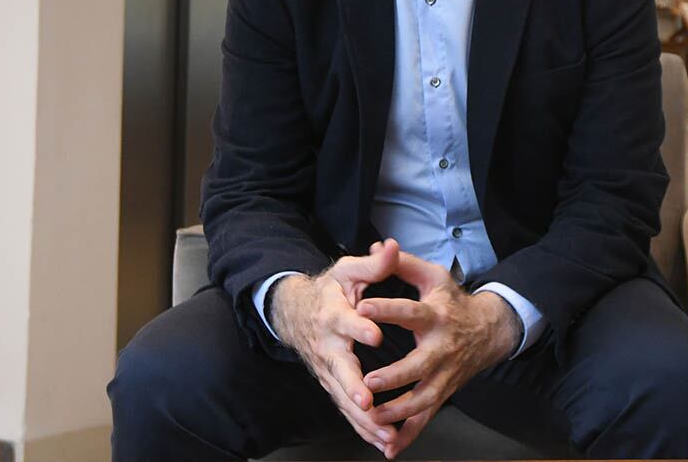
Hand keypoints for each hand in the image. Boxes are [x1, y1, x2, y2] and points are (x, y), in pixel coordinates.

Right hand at [270, 238, 401, 455]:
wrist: (296, 312)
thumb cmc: (330, 289)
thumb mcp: (349, 271)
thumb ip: (373, 263)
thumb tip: (391, 246)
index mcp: (333, 315)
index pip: (345, 321)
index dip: (359, 327)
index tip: (375, 334)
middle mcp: (328, 347)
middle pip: (339, 370)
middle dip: (354, 386)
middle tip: (368, 401)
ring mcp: (328, 370)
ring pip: (344, 397)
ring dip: (363, 417)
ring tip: (385, 433)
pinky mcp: (332, 384)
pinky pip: (347, 409)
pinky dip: (362, 427)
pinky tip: (382, 441)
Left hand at [355, 250, 522, 456]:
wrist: (489, 330)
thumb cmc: (452, 300)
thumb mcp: (434, 276)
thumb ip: (404, 263)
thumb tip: (381, 245)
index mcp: (436, 315)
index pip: (410, 311)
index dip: (388, 309)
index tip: (362, 308)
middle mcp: (441, 347)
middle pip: (419, 365)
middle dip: (394, 375)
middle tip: (368, 381)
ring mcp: (444, 374)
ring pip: (423, 398)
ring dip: (398, 410)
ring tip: (373, 415)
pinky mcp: (444, 392)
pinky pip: (426, 418)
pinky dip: (409, 435)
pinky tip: (389, 447)